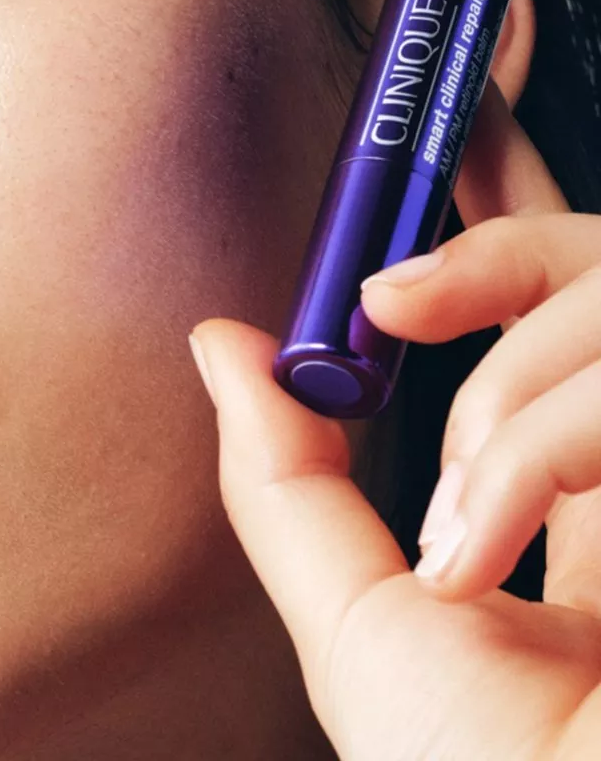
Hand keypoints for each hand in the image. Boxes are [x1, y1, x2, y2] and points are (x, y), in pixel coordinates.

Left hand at [189, 79, 600, 760]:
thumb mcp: (362, 623)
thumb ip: (290, 480)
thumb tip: (218, 343)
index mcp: (589, 490)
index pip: (566, 311)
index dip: (507, 233)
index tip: (442, 158)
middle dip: (503, 252)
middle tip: (396, 297)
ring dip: (516, 395)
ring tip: (470, 526)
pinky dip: (556, 435)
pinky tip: (490, 545)